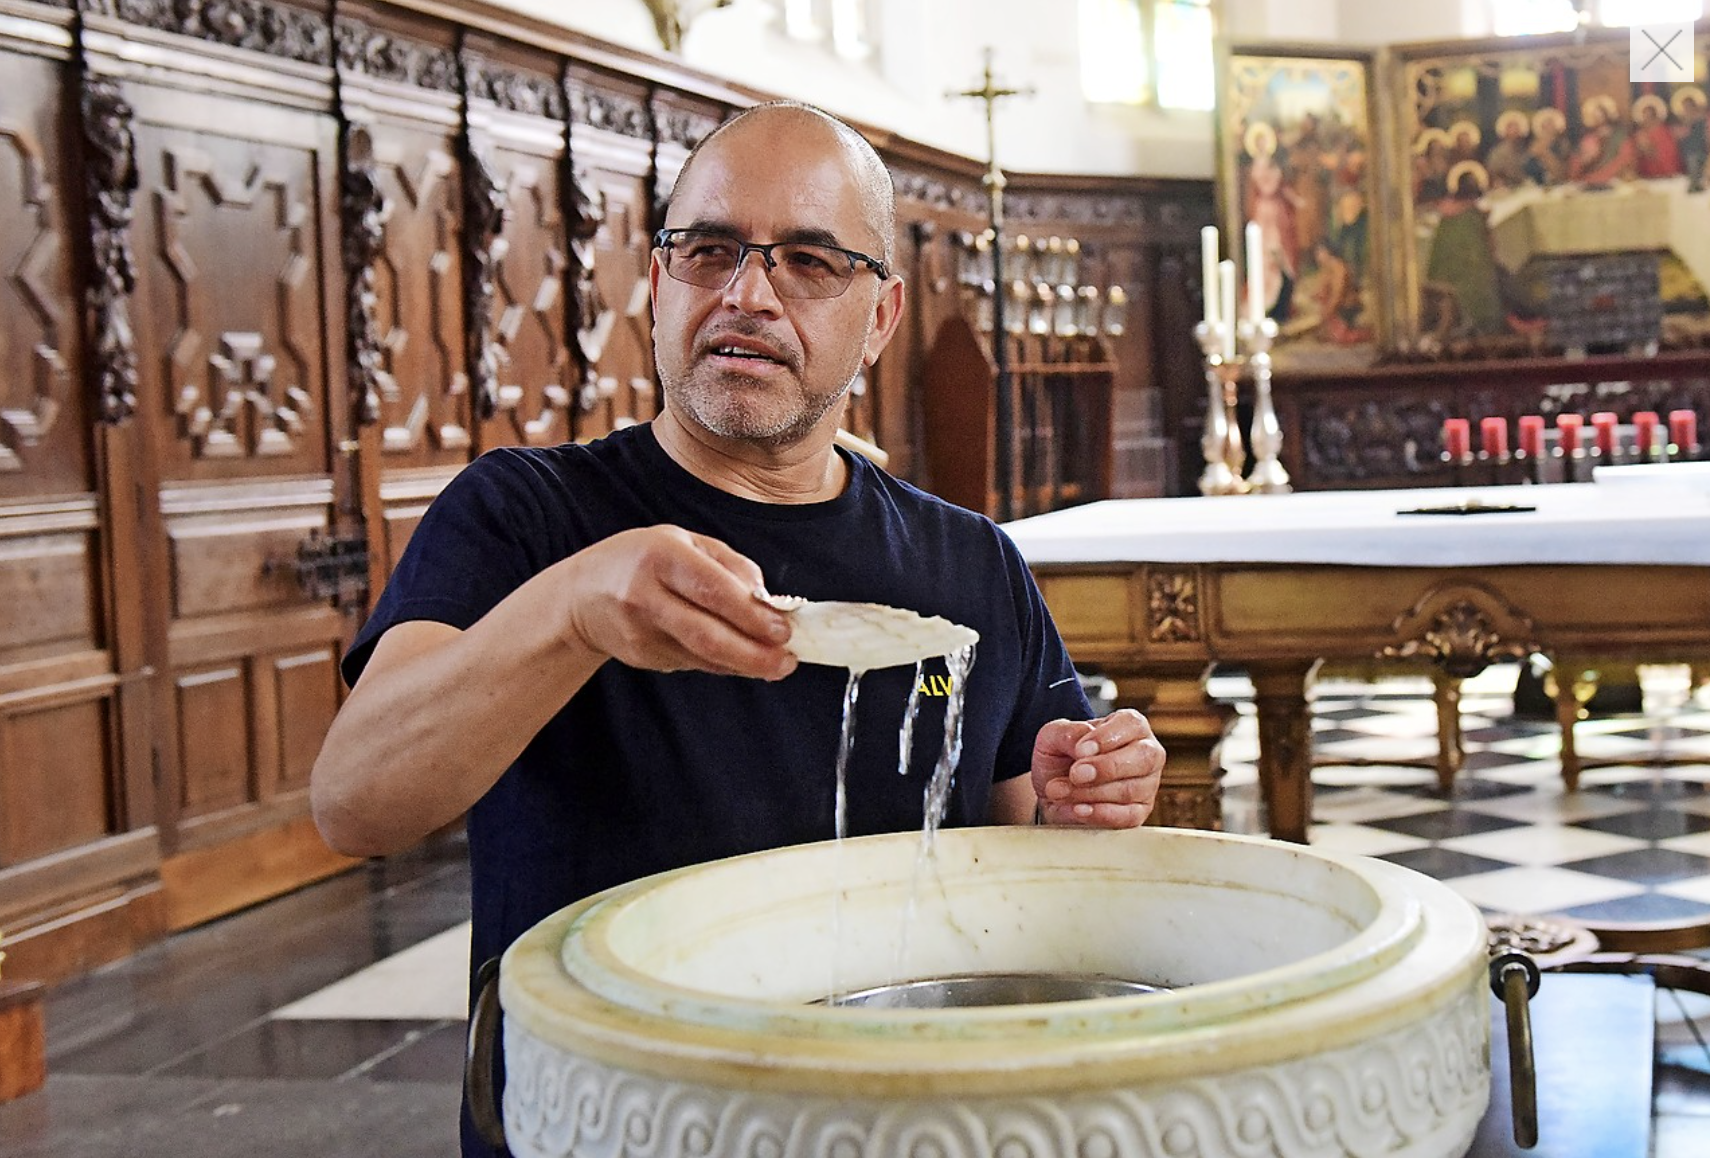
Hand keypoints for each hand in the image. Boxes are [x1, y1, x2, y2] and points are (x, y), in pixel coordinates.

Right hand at [559, 526, 796, 679]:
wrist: (581, 597)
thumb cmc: (644, 561)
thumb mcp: (685, 543)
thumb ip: (731, 566)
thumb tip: (768, 601)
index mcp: (661, 555)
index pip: (712, 589)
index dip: (751, 614)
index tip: (784, 629)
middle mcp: (645, 594)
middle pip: (706, 634)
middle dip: (753, 654)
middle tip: (787, 661)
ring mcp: (640, 631)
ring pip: (703, 656)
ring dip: (745, 664)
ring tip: (777, 665)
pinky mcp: (641, 657)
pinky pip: (693, 663)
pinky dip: (724, 664)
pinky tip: (744, 661)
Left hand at [1030, 709, 1164, 827]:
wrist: (1053, 790)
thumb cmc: (1060, 756)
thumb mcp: (1053, 736)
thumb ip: (1068, 733)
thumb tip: (1083, 746)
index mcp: (1129, 726)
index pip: (1131, 724)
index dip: (1106, 737)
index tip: (1080, 750)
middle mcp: (1146, 753)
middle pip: (1144, 757)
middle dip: (1107, 767)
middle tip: (1075, 774)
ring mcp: (1146, 785)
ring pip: (1130, 789)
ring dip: (1090, 792)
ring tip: (1060, 791)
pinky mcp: (1139, 813)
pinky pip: (1128, 816)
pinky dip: (1101, 814)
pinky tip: (1079, 809)